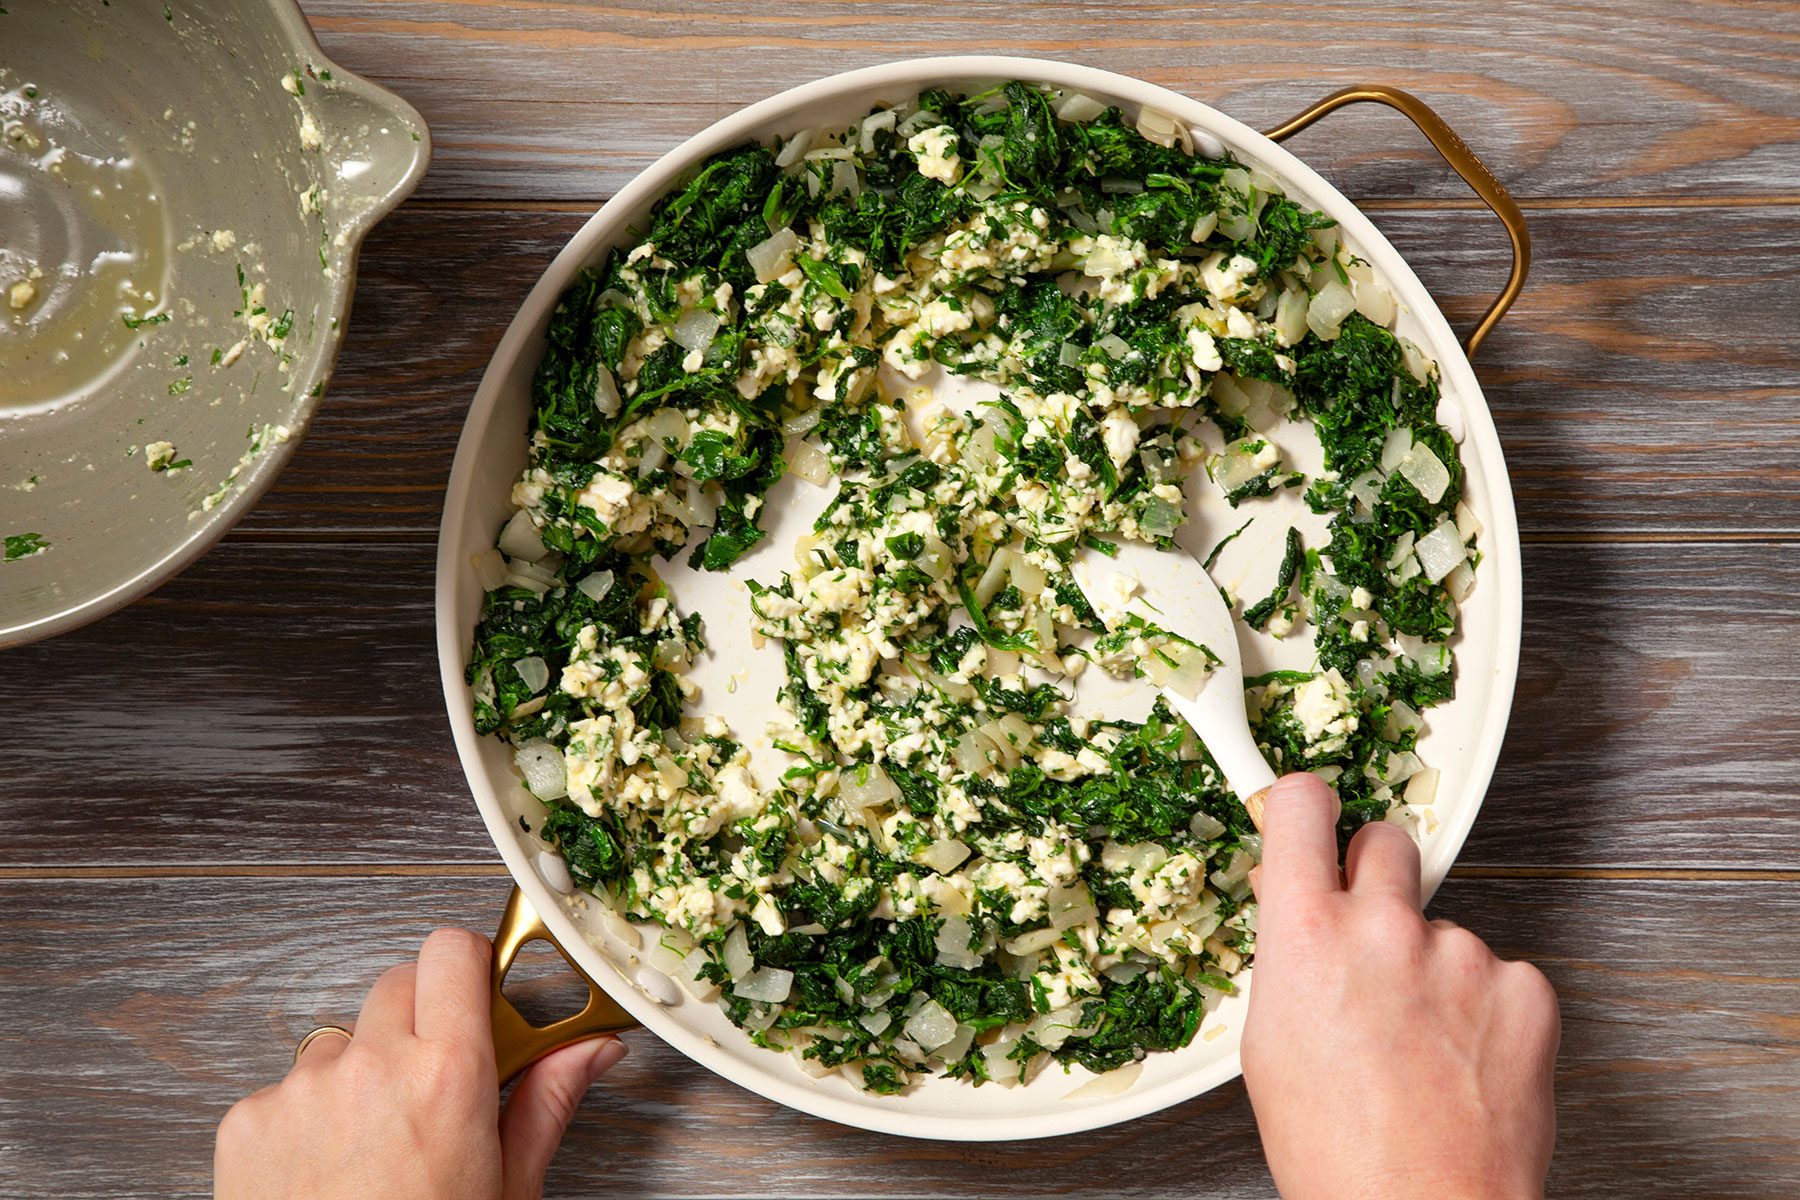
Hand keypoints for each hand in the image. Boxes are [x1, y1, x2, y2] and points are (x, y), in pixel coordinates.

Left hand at [215, 928, 625, 1199]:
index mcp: (448, 1075)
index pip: (453, 952)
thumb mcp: (509, 1186)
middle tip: (436, 1078)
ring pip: (344, 1038)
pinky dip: (309, 1117)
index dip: (469, 967)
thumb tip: (594, 1048)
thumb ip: (548, 1100)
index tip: (478, 994)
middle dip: (422, 1016)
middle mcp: (371, 1067)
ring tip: (376, 1145)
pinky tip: (329, 1170)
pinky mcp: (248, 1119)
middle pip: (399, 982)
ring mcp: (302, 1090)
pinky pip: (288, 1087)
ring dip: (363, 1071)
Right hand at [1241, 773, 1558, 1199]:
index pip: (1303, 807)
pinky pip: (1497, 971)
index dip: (1306, 806)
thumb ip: (1288, 954)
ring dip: (1432, 962)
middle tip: (1370, 933)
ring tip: (1418, 1040)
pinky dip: (1483, 1005)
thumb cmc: (1337, 1151)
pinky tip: (1461, 1057)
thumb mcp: (1269, 1042)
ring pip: (1443, 923)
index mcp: (1306, 934)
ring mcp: (1461, 954)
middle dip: (1375, 876)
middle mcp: (1384, 927)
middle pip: (1386, 841)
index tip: (1310, 811)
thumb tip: (1294, 903)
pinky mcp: (1523, 987)